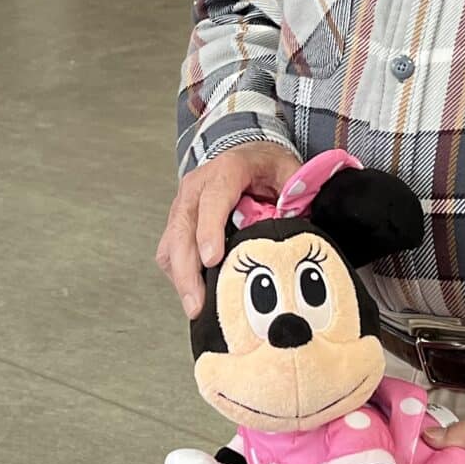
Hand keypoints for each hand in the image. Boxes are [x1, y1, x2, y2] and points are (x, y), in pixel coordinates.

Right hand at [155, 142, 300, 314]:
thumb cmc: (267, 167)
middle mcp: (197, 187)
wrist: (248, 155)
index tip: (211, 259)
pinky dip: (179, 275)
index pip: (212, 200)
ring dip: (180, 278)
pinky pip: (170, 252)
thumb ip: (294, 195)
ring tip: (196, 308)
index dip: (209, 230)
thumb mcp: (288, 171)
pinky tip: (195, 295)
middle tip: (197, 304)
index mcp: (226, 171)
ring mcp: (184, 206)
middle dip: (187, 269)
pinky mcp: (179, 224)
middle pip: (182, 228)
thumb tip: (294, 221)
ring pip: (170, 244)